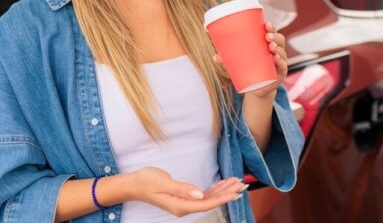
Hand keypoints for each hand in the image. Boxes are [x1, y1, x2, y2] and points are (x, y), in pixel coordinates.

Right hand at [128, 167, 245, 216]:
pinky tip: (224, 183)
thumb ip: (182, 189)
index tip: (235, 193)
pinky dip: (215, 188)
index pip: (206, 203)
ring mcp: (185, 203)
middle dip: (228, 193)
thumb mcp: (163, 183)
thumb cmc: (146, 181)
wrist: (134, 184)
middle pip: (211, 201)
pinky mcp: (185, 197)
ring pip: (209, 197)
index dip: (222, 198)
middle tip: (243, 184)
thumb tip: (199, 194)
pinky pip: (204, 194)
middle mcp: (184, 206)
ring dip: (223, 189)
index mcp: (180, 205)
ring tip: (238, 182)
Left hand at [213, 22, 286, 97]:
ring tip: (271, 47)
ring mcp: (279, 62)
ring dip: (278, 48)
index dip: (271, 28)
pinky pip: (283, 66)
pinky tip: (276, 59)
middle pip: (280, 40)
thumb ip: (228, 58)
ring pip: (282, 52)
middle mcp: (276, 51)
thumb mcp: (238, 62)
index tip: (266, 24)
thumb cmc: (249, 70)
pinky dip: (281, 62)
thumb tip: (214, 56)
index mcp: (267, 44)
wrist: (257, 89)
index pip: (272, 33)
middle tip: (267, 37)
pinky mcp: (280, 74)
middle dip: (275, 36)